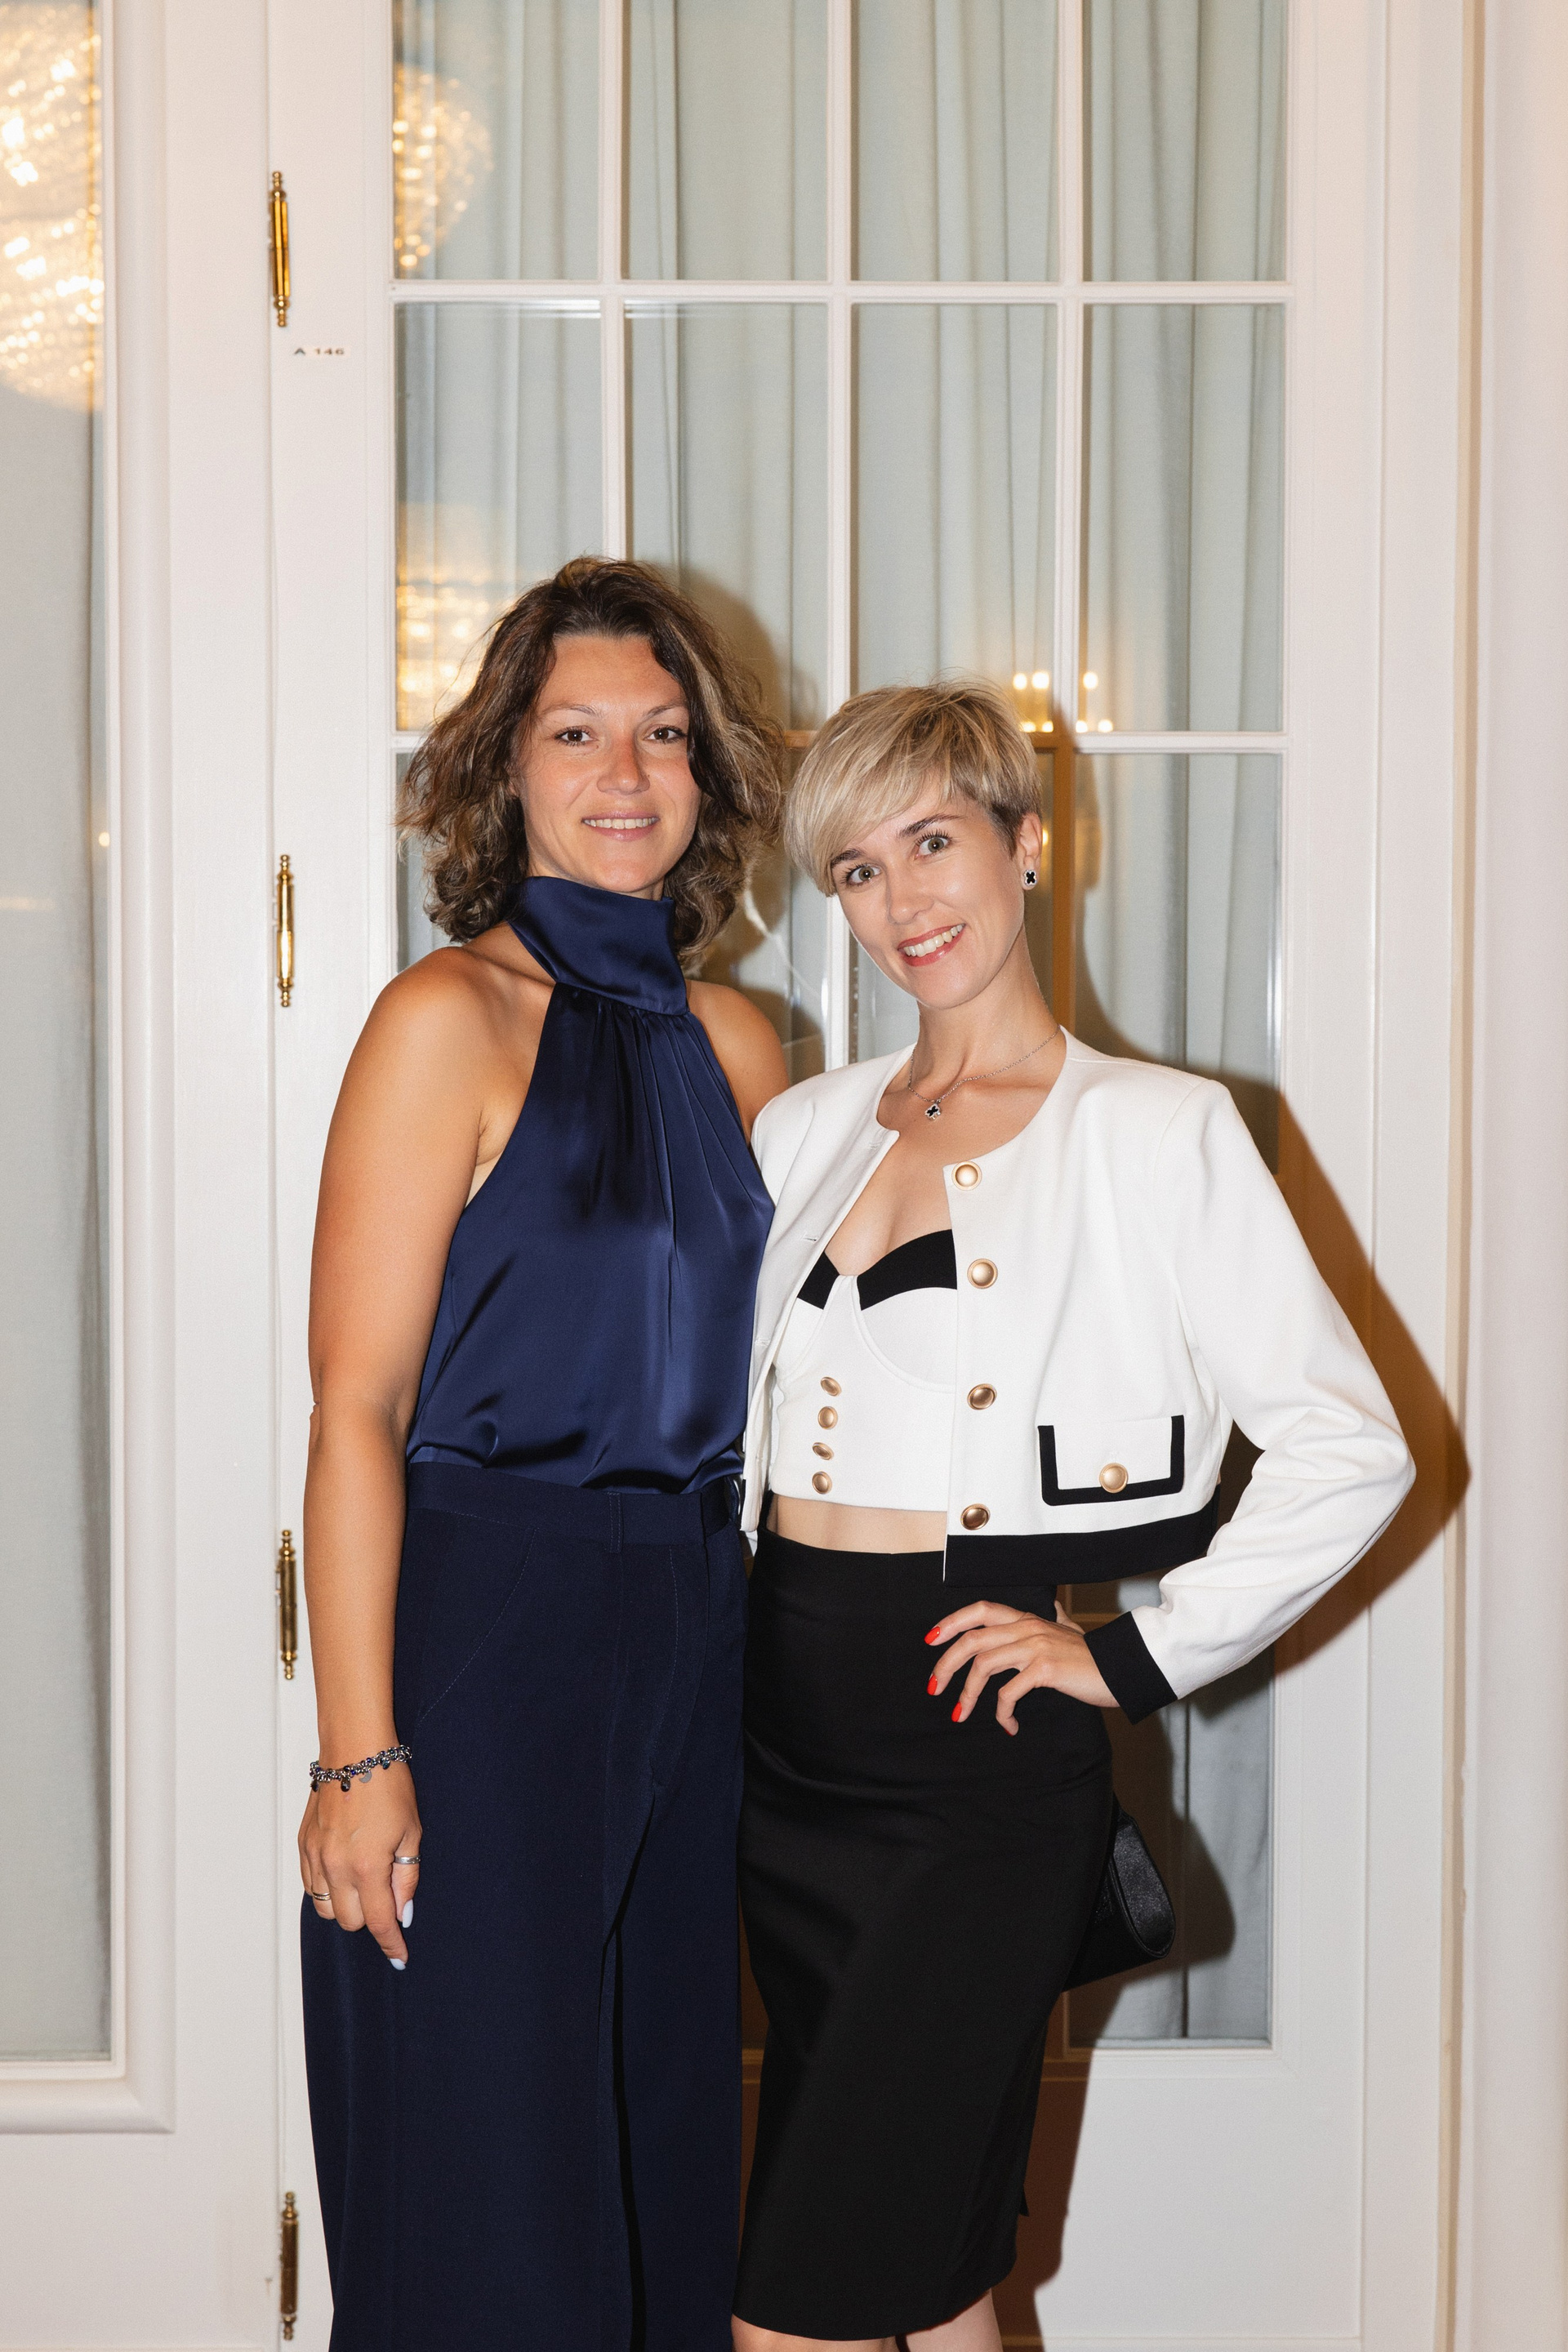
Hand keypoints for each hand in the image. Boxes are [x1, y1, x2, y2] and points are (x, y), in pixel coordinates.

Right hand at [299, 1761, 421, 1966]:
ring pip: (326, 1909)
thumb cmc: (388, 1783)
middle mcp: (336, 1866)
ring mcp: (315, 1856)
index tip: (400, 1958)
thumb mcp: (412, 1831)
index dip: (392, 1944)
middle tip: (387, 1895)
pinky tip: (344, 1872)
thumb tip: (402, 1913)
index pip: (379, 1921)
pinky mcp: (304, 1846)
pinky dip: (328, 1890)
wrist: (355, 1750)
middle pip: (350, 1922)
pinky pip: (311, 1887)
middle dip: (371, 1917)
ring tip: (364, 1882)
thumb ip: (406, 1877)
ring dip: (347, 1906)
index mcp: (367, 1865)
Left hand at [925, 1598, 1115, 1732]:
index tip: (932, 1639)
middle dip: (946, 1664)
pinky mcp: (1044, 1669)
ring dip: (967, 1694)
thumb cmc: (1095, 1658)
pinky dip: (1002, 1712)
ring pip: (984, 1665)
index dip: (952, 1621)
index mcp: (1028, 1619)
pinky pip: (1009, 1692)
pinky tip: (1009, 1725)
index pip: (981, 1610)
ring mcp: (1035, 1646)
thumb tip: (1054, 1605)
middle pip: (972, 1639)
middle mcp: (1028, 1627)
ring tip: (960, 1713)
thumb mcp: (1071, 1631)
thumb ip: (1058, 1619)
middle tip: (934, 1687)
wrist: (1122, 1670)